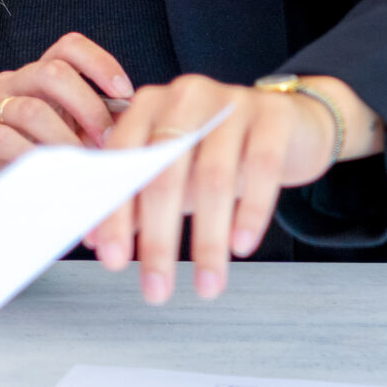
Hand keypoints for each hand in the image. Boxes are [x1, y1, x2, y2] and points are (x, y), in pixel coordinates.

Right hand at [0, 32, 135, 216]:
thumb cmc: (38, 165)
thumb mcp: (73, 139)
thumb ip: (98, 125)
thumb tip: (137, 119)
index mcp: (39, 77)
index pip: (69, 47)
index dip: (99, 62)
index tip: (125, 92)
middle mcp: (13, 83)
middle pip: (53, 71)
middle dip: (89, 105)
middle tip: (108, 140)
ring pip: (31, 109)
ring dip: (65, 139)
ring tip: (82, 166)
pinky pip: (3, 138)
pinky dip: (32, 156)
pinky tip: (49, 175)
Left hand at [93, 76, 337, 305]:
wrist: (288, 126)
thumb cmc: (217, 153)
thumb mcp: (173, 173)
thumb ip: (136, 200)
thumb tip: (99, 247)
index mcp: (148, 106)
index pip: (122, 161)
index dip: (116, 213)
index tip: (113, 262)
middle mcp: (185, 97)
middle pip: (165, 174)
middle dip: (159, 240)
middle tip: (157, 290)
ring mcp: (232, 101)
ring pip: (214, 178)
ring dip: (208, 241)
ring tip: (208, 286)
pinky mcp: (275, 116)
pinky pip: (261, 168)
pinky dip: (250, 212)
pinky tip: (242, 247)